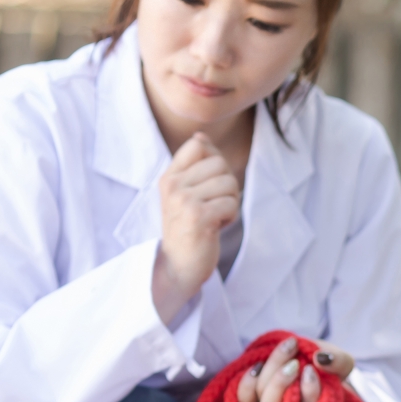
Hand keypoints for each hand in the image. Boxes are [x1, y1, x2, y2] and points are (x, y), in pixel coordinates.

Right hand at [152, 133, 239, 324]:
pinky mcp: (198, 217)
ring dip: (230, 202)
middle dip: (227, 185)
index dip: (216, 160)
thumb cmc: (187, 228)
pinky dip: (231, 216)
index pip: (198, 145)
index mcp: (169, 177)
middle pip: (220, 163)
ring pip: (229, 183)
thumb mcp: (184, 193)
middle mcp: (173, 186)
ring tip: (214, 217)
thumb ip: (195, 166)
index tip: (210, 184)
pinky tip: (216, 227)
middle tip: (214, 205)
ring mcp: (184, 201)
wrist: (178, 266)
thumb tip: (201, 135)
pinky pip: (231, 203)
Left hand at [235, 338, 356, 401]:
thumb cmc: (330, 370)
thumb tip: (320, 358)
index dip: (308, 394)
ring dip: (270, 372)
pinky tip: (259, 364)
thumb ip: (339, 362)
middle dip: (281, 382)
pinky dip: (248, 381)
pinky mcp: (255, 396)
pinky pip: (244, 397)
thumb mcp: (342, 363)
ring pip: (262, 400)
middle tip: (294, 361)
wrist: (314, 363)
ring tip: (288, 349)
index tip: (310, 370)